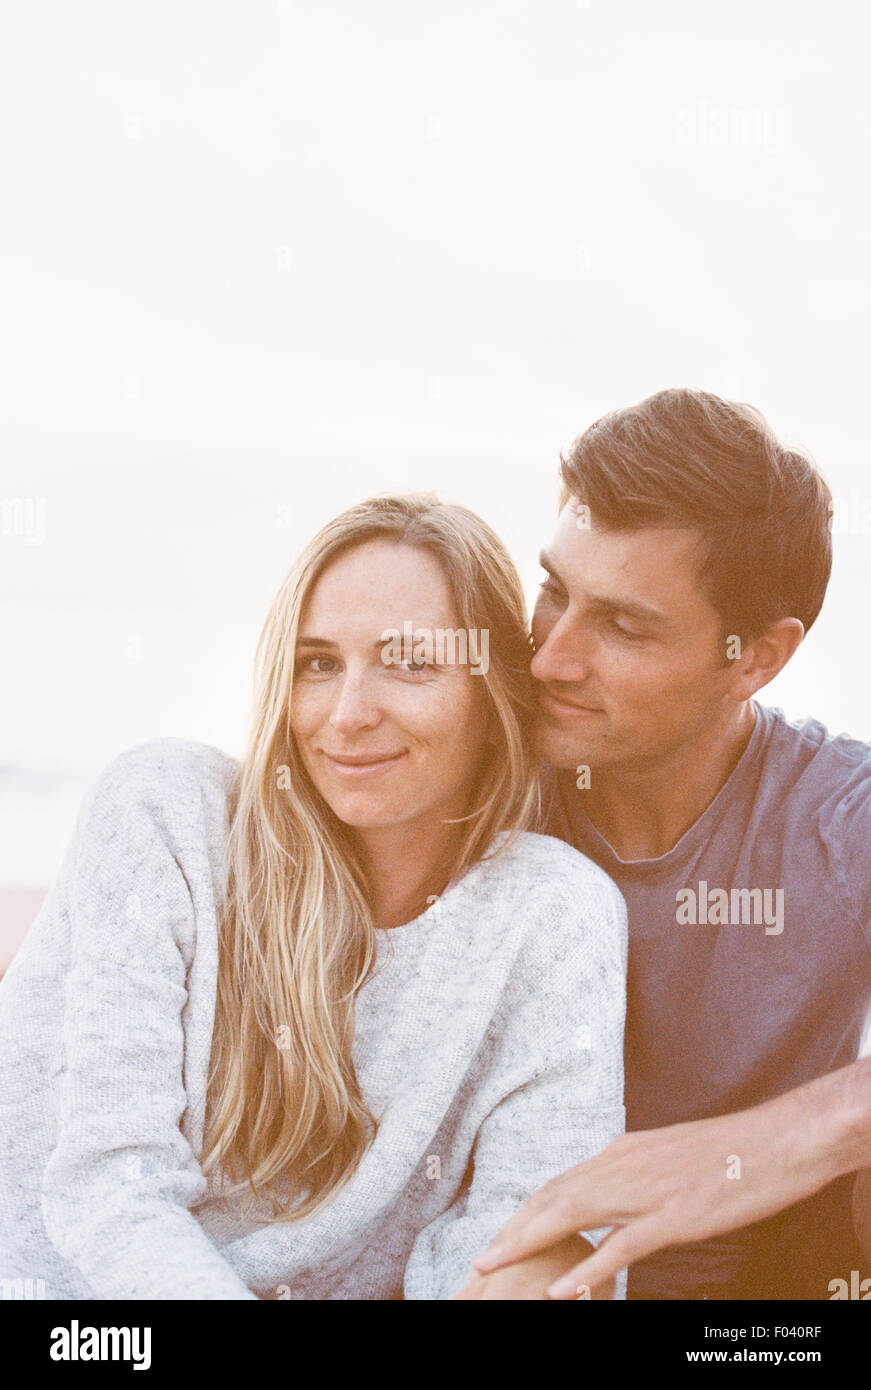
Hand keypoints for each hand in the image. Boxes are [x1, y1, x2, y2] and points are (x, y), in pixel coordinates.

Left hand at [470, 1083, 850, 1298]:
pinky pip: (620, 1246)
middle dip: (513, 1229)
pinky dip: (586, 1269)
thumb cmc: (731, 1152)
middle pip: (553, 1198)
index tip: (500, 1235)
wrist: (777, 1139)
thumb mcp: (669, 1154)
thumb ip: (637, 1171)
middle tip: (480, 1260)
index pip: (560, 1182)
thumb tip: (614, 1190)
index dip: (526, 1211)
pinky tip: (560, 1289)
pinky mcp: (674, 1216)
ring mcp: (647, 1191)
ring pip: (572, 1215)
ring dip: (528, 1243)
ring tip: (494, 1268)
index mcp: (623, 1151)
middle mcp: (624, 1165)